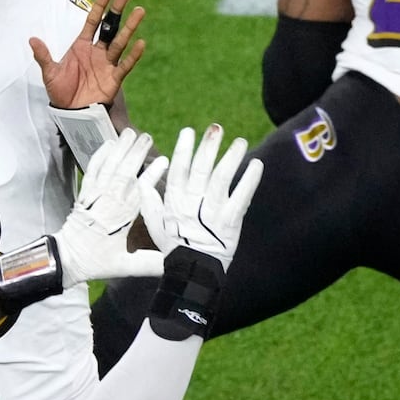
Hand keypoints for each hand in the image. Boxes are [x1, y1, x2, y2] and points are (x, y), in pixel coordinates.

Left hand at [30, 0, 145, 108]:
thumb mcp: (50, 73)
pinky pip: (125, 64)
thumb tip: (32, 39)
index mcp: (81, 46)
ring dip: (130, 27)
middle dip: (117, 10)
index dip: (100, 5)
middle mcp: (97, 51)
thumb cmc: (61, 92)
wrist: (71, 114)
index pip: (92, 21)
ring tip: (140, 11)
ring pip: (120, 41)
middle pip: (109, 26)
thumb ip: (44, 56)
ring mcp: (107, 64)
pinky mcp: (114, 78)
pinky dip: (133, 55)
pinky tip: (140, 42)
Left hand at [54, 129, 164, 284]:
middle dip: (135, 153)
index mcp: (121, 219)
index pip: (139, 191)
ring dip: (119, 149)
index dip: (152, 175)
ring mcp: (94, 196)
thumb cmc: (96, 263)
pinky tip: (108, 144)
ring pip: (108, 168)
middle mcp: (108, 203)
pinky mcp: (84, 194)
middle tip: (146, 137)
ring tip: (130, 133)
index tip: (163, 161)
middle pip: (123, 173)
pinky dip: (99, 156)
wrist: (65, 260)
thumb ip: (149, 264)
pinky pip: (91, 171)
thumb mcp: (124, 267)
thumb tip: (173, 264)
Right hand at [139, 124, 262, 270]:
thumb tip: (142, 181)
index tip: (189, 131)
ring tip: (240, 142)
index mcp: (174, 202)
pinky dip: (250, 180)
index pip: (178, 170)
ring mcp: (212, 212)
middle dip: (209, 146)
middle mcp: (192, 204)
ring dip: (232, 157)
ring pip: (222, 178)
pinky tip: (256, 164)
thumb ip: (149, 201)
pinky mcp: (231, 221)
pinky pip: (242, 196)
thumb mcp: (154, 224)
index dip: (183, 149)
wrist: (193, 272)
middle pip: (201, 169)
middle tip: (216, 128)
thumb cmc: (174, 247)